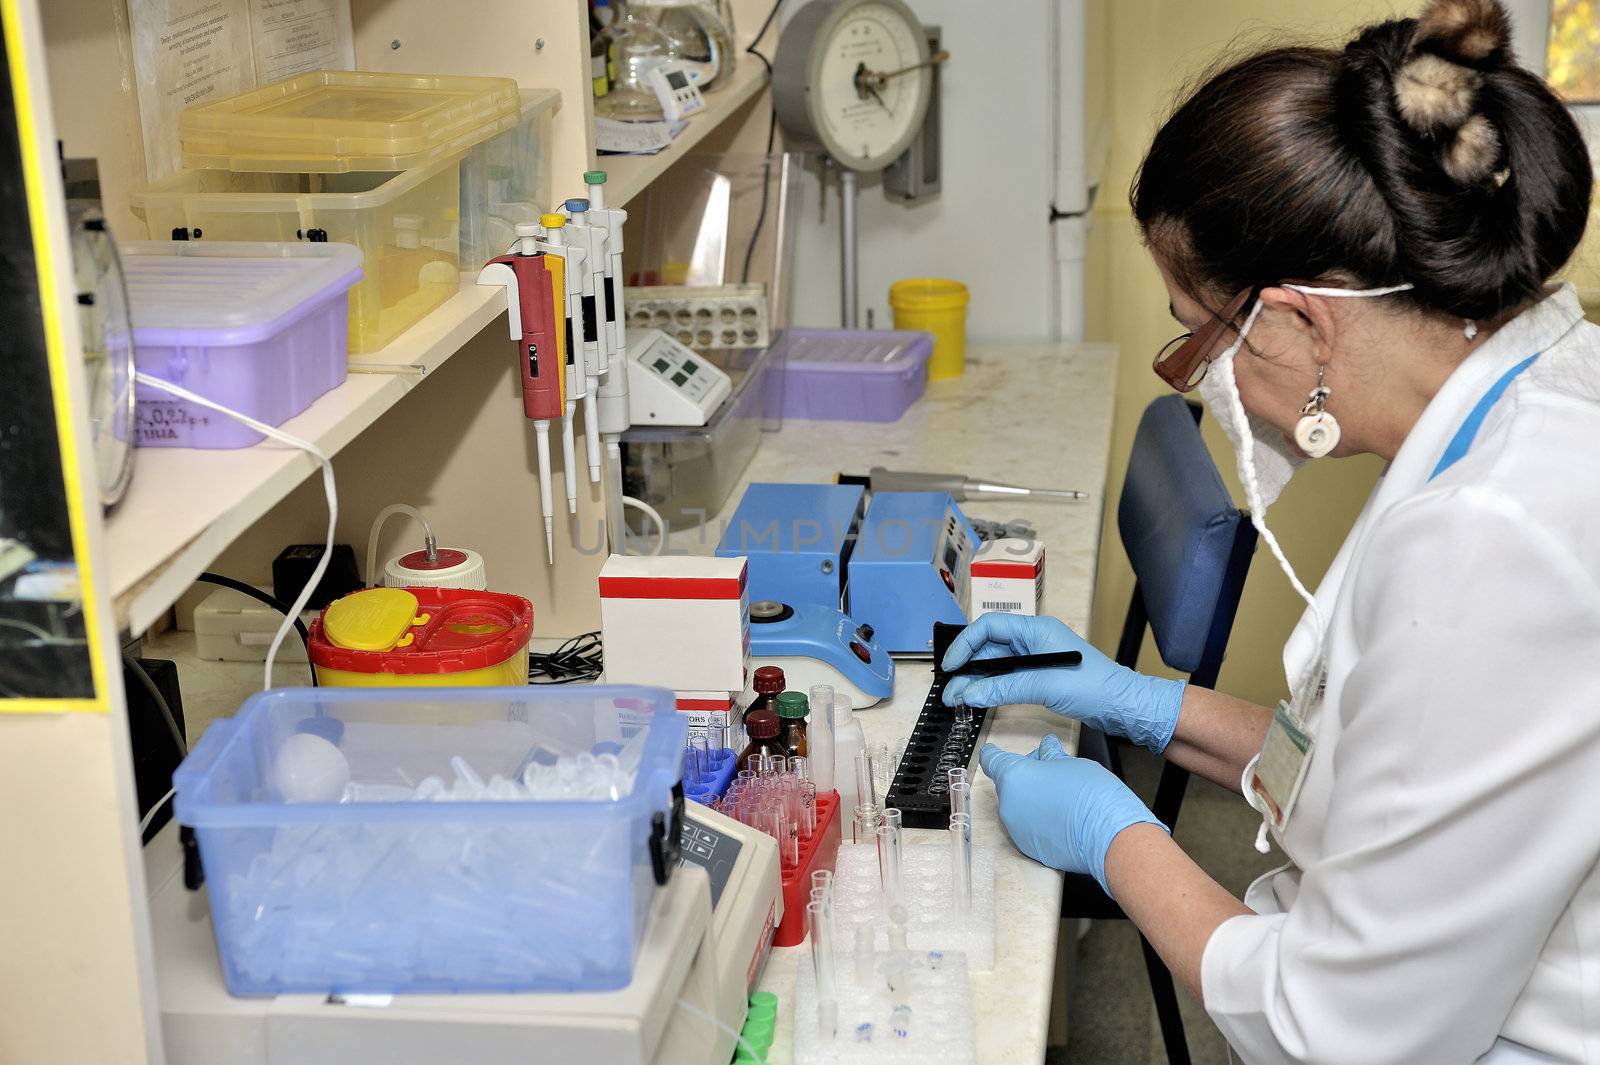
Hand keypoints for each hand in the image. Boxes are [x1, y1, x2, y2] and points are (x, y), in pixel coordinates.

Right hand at [942, 613, 1184, 752]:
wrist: (1124, 706)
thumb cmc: (1095, 687)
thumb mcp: (1045, 685)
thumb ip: (1003, 688)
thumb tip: (968, 694)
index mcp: (1035, 629)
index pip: (989, 627)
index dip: (965, 644)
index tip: (950, 665)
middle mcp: (1033, 640)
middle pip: (989, 648)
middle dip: (967, 668)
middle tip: (949, 690)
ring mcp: (1036, 659)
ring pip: (996, 666)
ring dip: (976, 682)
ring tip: (958, 700)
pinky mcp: (1039, 677)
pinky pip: (1007, 679)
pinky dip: (991, 689)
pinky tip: (979, 699)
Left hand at [979, 736, 1165, 892]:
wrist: (1108, 837)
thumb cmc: (1092, 797)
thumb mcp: (1072, 763)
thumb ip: (1051, 756)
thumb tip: (1047, 749)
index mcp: (1014, 777)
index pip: (992, 760)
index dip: (994, 753)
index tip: (994, 751)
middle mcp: (1008, 805)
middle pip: (1009, 784)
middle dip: (1027, 775)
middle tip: (1052, 771)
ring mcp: (1017, 830)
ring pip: (1019, 807)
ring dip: (1033, 799)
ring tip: (1062, 797)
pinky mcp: (1030, 849)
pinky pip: (1029, 828)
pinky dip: (1040, 821)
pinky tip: (1062, 817)